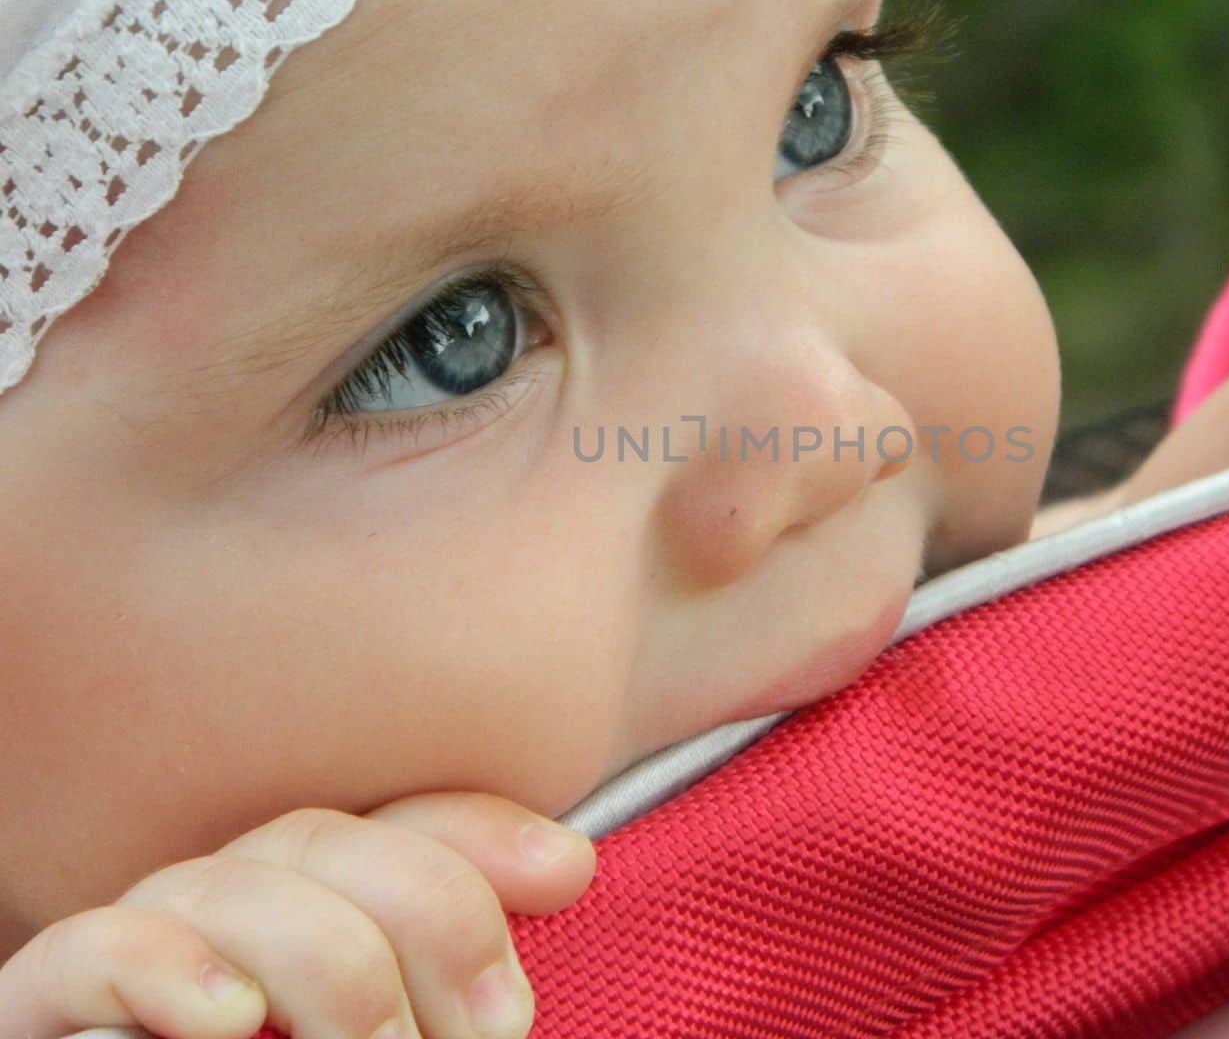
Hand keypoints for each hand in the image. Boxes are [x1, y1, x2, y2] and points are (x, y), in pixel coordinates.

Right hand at [0, 791, 594, 1038]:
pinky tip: (229, 1019)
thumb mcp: (419, 1021)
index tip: (568, 878)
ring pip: (230, 885)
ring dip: (328, 964)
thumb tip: (570, 859)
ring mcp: (142, 947)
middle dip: (425, 911)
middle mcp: (230, 904)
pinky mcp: (50, 1006)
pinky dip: (160, 970)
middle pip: (321, 836)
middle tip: (493, 1033)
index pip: (392, 819)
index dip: (478, 830)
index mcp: (315, 898)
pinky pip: (87, 950)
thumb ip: (470, 964)